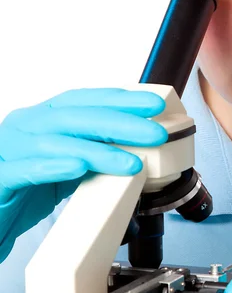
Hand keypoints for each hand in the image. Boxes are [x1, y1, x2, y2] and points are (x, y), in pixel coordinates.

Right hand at [0, 88, 167, 261]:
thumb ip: (93, 157)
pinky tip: (78, 168)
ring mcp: (6, 151)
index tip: (154, 105)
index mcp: (41, 120)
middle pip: (73, 116)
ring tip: (131, 162)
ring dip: (97, 151)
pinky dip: (52, 167)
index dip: (119, 100)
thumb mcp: (66, 170)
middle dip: (120, 122)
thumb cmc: (24, 192)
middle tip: (156, 133)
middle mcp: (23, 128)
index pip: (83, 101)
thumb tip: (138, 152)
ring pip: (53, 142)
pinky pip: (23, 170)